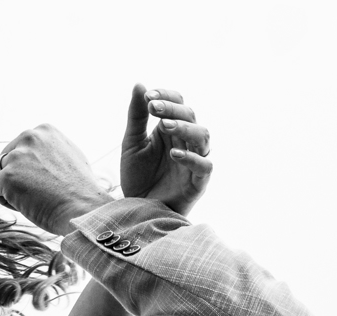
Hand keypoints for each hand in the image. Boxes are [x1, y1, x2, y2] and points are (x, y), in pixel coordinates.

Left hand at [0, 126, 110, 235]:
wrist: (82, 209)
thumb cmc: (79, 190)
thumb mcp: (69, 156)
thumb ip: (48, 150)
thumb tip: (34, 155)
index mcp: (44, 130)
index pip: (20, 148)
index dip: (28, 168)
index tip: (46, 179)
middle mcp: (29, 137)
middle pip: (6, 159)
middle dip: (17, 177)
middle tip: (40, 192)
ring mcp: (17, 156)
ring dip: (11, 189)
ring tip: (34, 199)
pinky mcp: (7, 177)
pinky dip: (6, 201)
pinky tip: (27, 205)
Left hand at [119, 85, 211, 215]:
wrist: (136, 211)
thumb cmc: (137, 177)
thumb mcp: (131, 144)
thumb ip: (136, 116)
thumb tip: (140, 84)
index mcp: (171, 129)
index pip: (178, 103)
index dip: (166, 97)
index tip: (149, 96)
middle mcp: (186, 141)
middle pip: (191, 116)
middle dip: (173, 109)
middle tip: (154, 108)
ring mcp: (194, 161)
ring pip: (203, 136)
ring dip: (185, 128)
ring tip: (165, 125)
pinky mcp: (198, 182)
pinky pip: (204, 166)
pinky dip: (192, 158)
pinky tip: (174, 154)